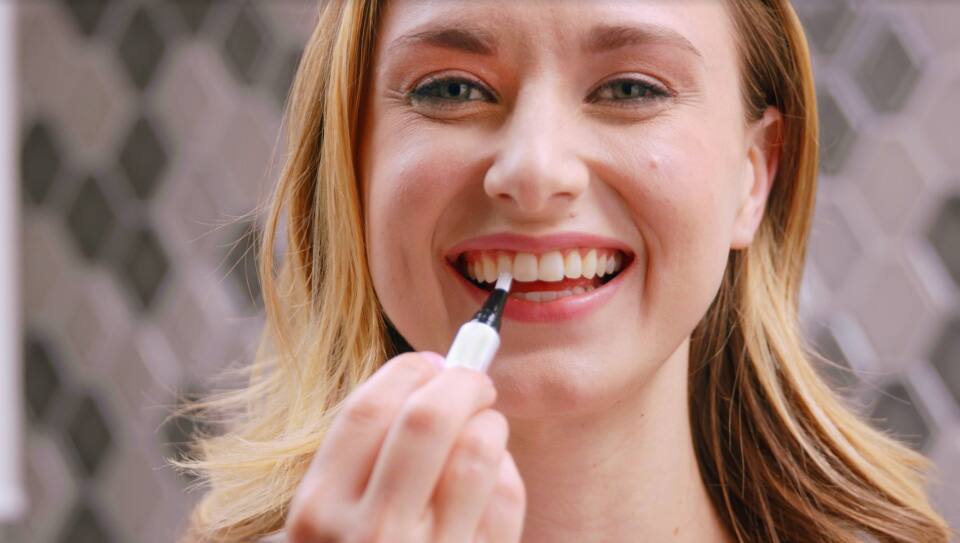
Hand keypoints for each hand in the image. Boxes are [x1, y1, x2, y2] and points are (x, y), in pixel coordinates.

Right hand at [285, 352, 526, 542]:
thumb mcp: (326, 517)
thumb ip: (362, 454)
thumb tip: (430, 373)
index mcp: (321, 510)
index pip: (372, 407)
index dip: (409, 370)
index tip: (428, 364)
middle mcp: (371, 534)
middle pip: (429, 416)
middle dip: (461, 381)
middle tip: (471, 380)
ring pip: (480, 451)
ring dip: (490, 423)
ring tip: (483, 425)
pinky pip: (509, 498)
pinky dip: (509, 470)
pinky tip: (494, 473)